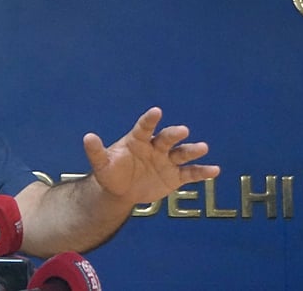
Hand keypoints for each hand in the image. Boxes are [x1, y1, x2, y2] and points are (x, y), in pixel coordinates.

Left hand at [83, 107, 219, 204]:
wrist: (121, 190)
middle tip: (182, 130)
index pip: (144, 127)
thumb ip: (96, 151)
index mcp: (138, 140)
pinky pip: (191, 173)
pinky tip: (215, 170)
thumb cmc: (111, 172)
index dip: (149, 119)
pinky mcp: (175, 176)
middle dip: (174, 134)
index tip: (156, 111)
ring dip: (192, 150)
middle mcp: (155, 147)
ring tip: (202, 147)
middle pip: (166, 138)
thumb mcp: (102, 164)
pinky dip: (203, 172)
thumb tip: (87, 137)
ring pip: (182, 153)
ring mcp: (167, 161)